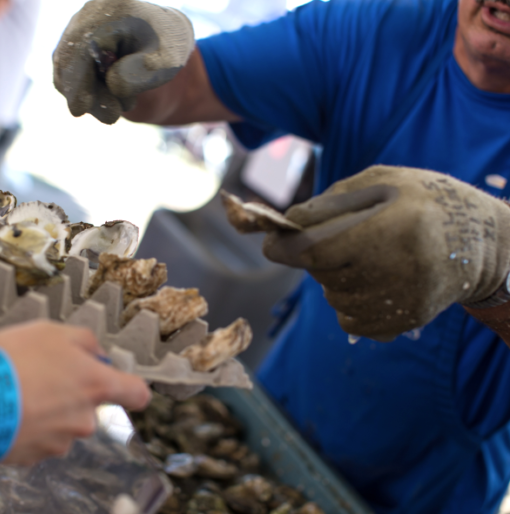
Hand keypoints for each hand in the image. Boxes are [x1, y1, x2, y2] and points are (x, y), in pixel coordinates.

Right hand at [0, 321, 149, 464]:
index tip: (119, 382)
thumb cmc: (10, 363)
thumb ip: (83, 341)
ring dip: (46, 410)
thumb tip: (95, 351)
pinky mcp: (33, 457)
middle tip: (40, 375)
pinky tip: (7, 410)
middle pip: (89, 407)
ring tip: (16, 391)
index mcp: (96, 385)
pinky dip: (26, 426)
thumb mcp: (50, 331)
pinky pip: (37, 439)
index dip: (129, 387)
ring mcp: (59, 441)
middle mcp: (84, 419)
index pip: (136, 394)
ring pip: (62, 423)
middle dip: (70, 393)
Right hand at [53, 0, 193, 123]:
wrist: (161, 37)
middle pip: (69, 60)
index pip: (85, 45)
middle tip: (112, 117)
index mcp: (113, 9)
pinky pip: (68, 79)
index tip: (80, 108)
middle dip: (86, 94)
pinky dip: (88, 94)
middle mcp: (87, 16)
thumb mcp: (167, 60)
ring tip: (126, 101)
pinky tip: (114, 96)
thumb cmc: (165, 47)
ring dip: (91, 96)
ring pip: (66, 74)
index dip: (79, 79)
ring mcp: (74, 32)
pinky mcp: (70, 50)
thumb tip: (112, 84)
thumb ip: (144, 71)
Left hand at [263, 165, 509, 340]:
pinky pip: (350, 320)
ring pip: (333, 298)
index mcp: (386, 228)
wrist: (482, 242)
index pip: (314, 250)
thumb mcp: (381, 182)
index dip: (284, 247)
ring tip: (372, 258)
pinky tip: (376, 281)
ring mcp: (400, 301)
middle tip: (350, 239)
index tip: (271, 242)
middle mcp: (394, 269)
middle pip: (321, 273)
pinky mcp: (404, 322)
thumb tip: (286, 223)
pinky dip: (350, 302)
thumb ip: (330, 202)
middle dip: (320, 257)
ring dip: (337, 280)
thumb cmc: (423, 202)